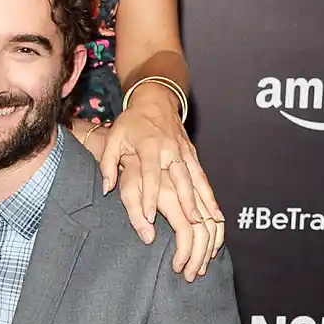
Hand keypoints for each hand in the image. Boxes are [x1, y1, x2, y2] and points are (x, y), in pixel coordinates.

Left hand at [98, 87, 223, 266]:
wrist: (155, 100)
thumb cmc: (131, 122)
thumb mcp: (114, 137)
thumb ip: (107, 163)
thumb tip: (106, 188)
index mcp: (149, 145)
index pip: (150, 174)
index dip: (150, 195)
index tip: (149, 217)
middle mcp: (170, 149)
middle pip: (180, 178)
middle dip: (185, 201)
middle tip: (190, 223)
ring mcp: (184, 151)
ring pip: (196, 179)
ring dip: (203, 201)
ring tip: (210, 222)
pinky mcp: (192, 154)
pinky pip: (202, 177)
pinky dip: (210, 195)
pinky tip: (216, 213)